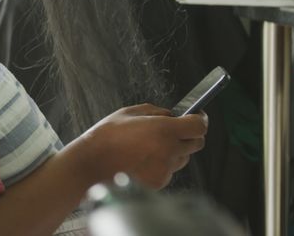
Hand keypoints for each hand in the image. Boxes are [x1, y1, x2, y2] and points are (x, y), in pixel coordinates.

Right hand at [73, 104, 207, 189]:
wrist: (92, 164)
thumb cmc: (107, 137)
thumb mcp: (129, 113)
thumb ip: (156, 112)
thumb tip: (172, 115)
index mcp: (164, 130)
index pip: (199, 126)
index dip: (201, 119)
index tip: (197, 116)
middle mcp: (169, 151)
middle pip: (197, 143)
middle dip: (189, 135)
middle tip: (174, 130)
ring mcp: (166, 169)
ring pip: (184, 157)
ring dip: (176, 149)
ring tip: (152, 146)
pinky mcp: (160, 182)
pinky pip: (170, 170)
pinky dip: (163, 163)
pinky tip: (144, 159)